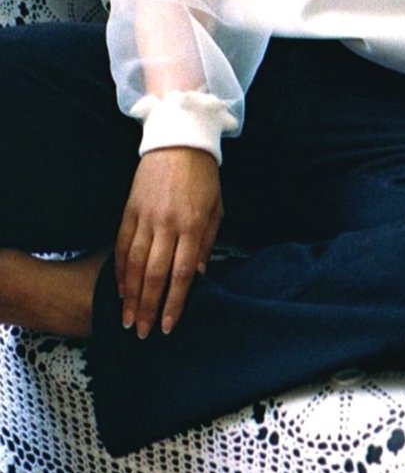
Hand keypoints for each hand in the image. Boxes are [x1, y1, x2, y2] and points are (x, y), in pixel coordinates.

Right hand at [115, 147, 222, 338]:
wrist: (179, 139)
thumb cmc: (204, 177)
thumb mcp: (217, 207)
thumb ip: (208, 241)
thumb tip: (199, 274)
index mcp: (193, 225)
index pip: (182, 274)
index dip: (174, 303)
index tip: (169, 327)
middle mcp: (167, 224)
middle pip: (155, 275)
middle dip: (148, 308)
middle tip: (143, 333)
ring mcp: (145, 217)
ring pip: (135, 264)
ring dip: (130, 296)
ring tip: (128, 320)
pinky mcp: (129, 210)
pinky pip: (122, 245)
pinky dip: (120, 270)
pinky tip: (120, 290)